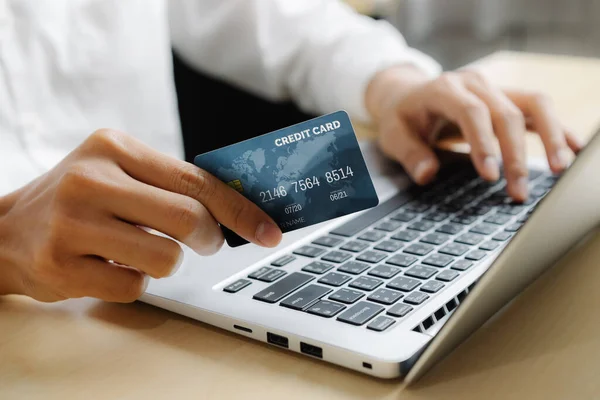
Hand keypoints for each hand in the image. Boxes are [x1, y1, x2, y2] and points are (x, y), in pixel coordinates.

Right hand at [0, 130, 281, 301]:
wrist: (6, 229)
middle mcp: (91, 179)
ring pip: (165, 258)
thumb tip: (236, 209)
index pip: (195, 180)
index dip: (240, 210)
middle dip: (207, 239)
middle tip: (203, 243)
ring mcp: (72, 223)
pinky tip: (110, 266)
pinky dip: (134, 282)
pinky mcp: (61, 266)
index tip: (268, 231)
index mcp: (113, 146)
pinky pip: (133, 286)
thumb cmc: (79, 199)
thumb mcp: (117, 170)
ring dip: (166, 263)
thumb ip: (169, 183)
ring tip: (139, 250)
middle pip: (187, 218)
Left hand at [366, 66, 582, 200]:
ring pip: (534, 104)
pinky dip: (558, 128)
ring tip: (559, 169)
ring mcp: (496, 88)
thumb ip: (409, 154)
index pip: (472, 112)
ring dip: (550, 137)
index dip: (484, 143)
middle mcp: (475, 83)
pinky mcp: (508, 98)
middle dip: (515, 155)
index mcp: (444, 89)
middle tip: (517, 191)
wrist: (409, 95)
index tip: (491, 176)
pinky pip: (539, 109)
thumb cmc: (403, 118)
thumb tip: (427, 174)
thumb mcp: (393, 135)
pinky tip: (573, 148)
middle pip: (506, 113)